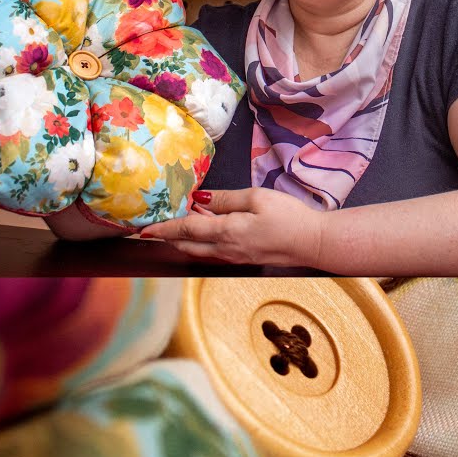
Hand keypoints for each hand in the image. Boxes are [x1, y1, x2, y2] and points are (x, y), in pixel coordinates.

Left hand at [141, 188, 324, 266]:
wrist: (314, 243)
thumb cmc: (290, 217)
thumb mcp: (257, 198)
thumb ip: (226, 199)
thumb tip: (200, 199)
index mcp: (226, 232)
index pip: (186, 230)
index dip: (163, 229)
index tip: (143, 229)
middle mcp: (225, 250)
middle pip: (188, 246)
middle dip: (169, 237)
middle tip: (153, 227)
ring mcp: (235, 257)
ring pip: (200, 251)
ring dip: (185, 240)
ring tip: (176, 226)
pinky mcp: (245, 259)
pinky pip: (214, 252)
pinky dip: (202, 243)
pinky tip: (206, 231)